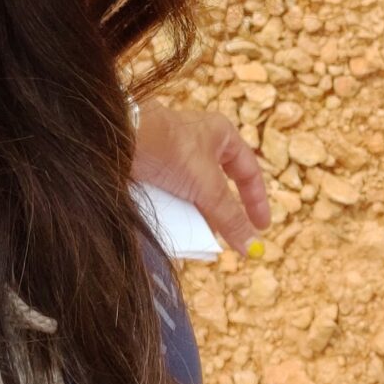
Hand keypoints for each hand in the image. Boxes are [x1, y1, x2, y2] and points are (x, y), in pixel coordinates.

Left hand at [131, 101, 270, 252]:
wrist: (121, 140)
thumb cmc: (173, 151)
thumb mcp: (208, 188)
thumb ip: (230, 218)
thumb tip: (253, 248)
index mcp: (221, 135)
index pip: (249, 171)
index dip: (256, 201)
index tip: (261, 228)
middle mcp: (199, 142)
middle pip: (219, 185)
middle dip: (221, 213)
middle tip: (225, 239)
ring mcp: (173, 155)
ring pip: (193, 192)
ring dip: (196, 215)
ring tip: (197, 237)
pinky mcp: (152, 167)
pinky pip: (170, 193)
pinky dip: (174, 210)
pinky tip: (174, 227)